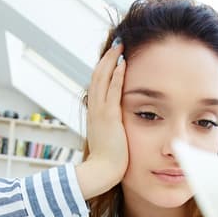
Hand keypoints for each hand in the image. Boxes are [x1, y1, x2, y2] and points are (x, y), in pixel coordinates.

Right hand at [76, 41, 127, 198]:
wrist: (102, 172)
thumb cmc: (109, 161)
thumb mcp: (110, 139)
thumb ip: (113, 128)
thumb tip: (119, 125)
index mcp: (95, 114)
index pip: (98, 86)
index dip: (104, 69)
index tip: (113, 57)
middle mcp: (94, 110)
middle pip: (98, 77)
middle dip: (107, 59)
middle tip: (117, 44)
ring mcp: (100, 113)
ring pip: (103, 80)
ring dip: (112, 61)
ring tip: (120, 46)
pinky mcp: (109, 118)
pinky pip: (112, 92)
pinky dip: (116, 77)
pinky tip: (123, 64)